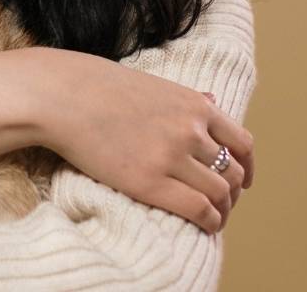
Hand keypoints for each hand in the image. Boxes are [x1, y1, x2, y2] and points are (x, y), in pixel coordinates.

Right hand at [32, 48, 254, 234]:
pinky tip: (202, 224)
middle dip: (233, 191)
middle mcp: (190, 129)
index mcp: (192, 104)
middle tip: (220, 201)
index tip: (241, 179)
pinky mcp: (151, 182)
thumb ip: (184, 97)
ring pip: (221, 194)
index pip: (242, 142)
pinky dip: (209, 222)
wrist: (60, 95)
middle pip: (233, 172)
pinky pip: (200, 210)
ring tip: (210, 216)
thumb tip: (213, 99)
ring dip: (221, 210)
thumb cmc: (95, 85)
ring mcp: (172, 156)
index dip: (246, 166)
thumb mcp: (149, 83)